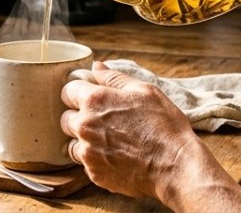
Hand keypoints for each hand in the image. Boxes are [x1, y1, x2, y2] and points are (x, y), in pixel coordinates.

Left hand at [60, 62, 198, 199]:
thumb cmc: (163, 126)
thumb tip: (96, 67)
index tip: (90, 98)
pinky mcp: (94, 174)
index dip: (80, 92)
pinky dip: (97, 160)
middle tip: (103, 121)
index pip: (67, 90)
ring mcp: (88, 153)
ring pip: (73, 144)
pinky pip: (86, 164)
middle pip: (65, 119)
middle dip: (79, 117)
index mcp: (94, 101)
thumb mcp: (144, 91)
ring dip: (85, 141)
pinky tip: (117, 156)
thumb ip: (114, 78)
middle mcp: (85, 126)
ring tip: (111, 141)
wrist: (175, 165)